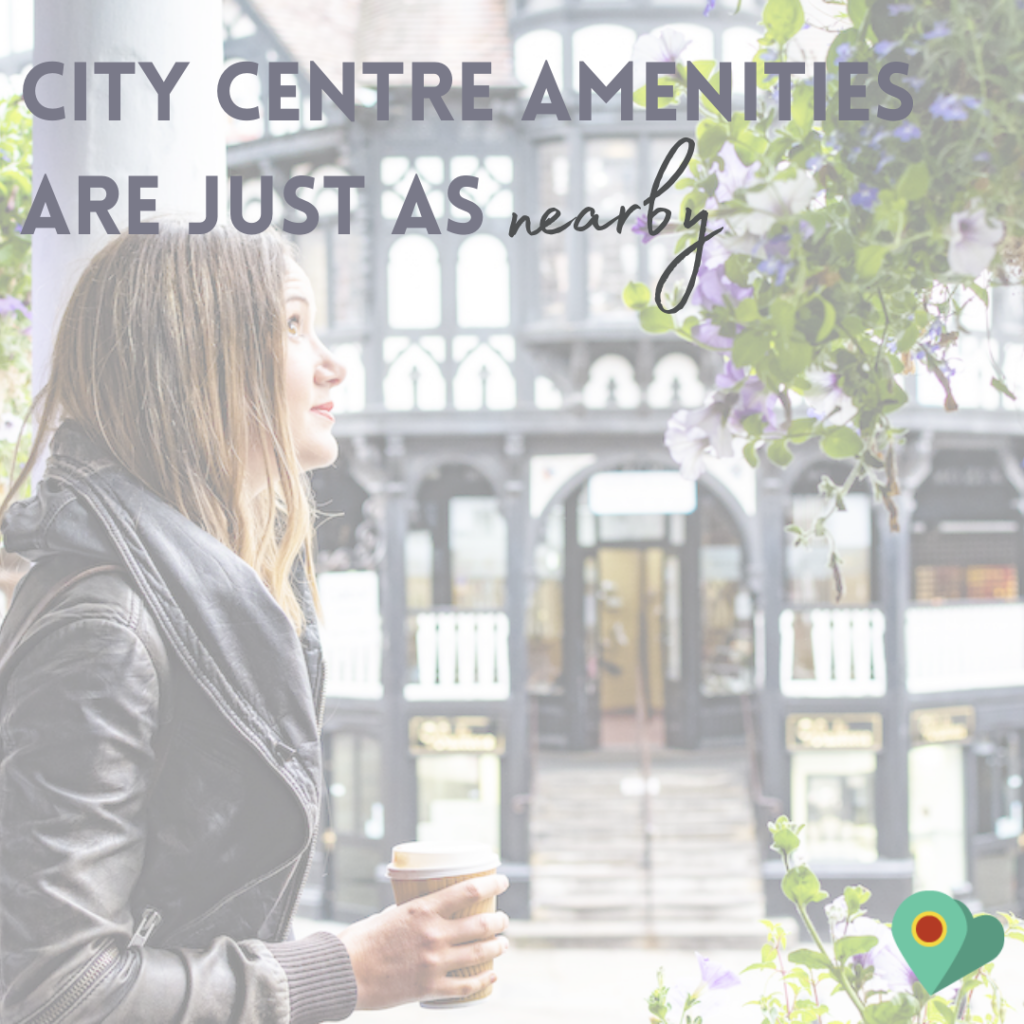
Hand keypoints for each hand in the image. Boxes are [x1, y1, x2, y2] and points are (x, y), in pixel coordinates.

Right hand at [340, 873, 510, 1009]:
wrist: (344, 974)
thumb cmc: (360, 941)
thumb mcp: (387, 916)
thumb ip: (408, 914)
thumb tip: (419, 914)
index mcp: (422, 909)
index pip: (468, 891)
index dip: (492, 885)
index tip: (504, 882)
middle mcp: (433, 934)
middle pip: (480, 924)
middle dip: (499, 922)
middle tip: (503, 920)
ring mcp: (434, 962)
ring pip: (479, 953)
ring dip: (497, 947)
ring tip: (503, 944)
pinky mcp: (429, 988)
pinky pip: (465, 986)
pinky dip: (483, 980)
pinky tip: (491, 976)